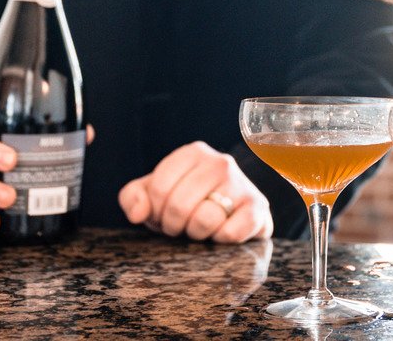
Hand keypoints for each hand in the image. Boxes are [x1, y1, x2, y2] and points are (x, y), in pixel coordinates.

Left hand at [118, 141, 272, 242]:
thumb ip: (133, 197)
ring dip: (197, 233)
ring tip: (202, 227)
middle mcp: (220, 162)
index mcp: (193, 153)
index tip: (164, 213)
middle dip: (174, 225)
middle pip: (179, 205)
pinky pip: (231, 233)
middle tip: (182, 225)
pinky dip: (221, 240)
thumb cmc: (187, 202)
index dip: (155, 211)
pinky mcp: (259, 208)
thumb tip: (139, 214)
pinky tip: (222, 232)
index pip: (159, 188)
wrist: (232, 214)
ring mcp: (242, 184)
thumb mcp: (154, 195)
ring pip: (205, 220)